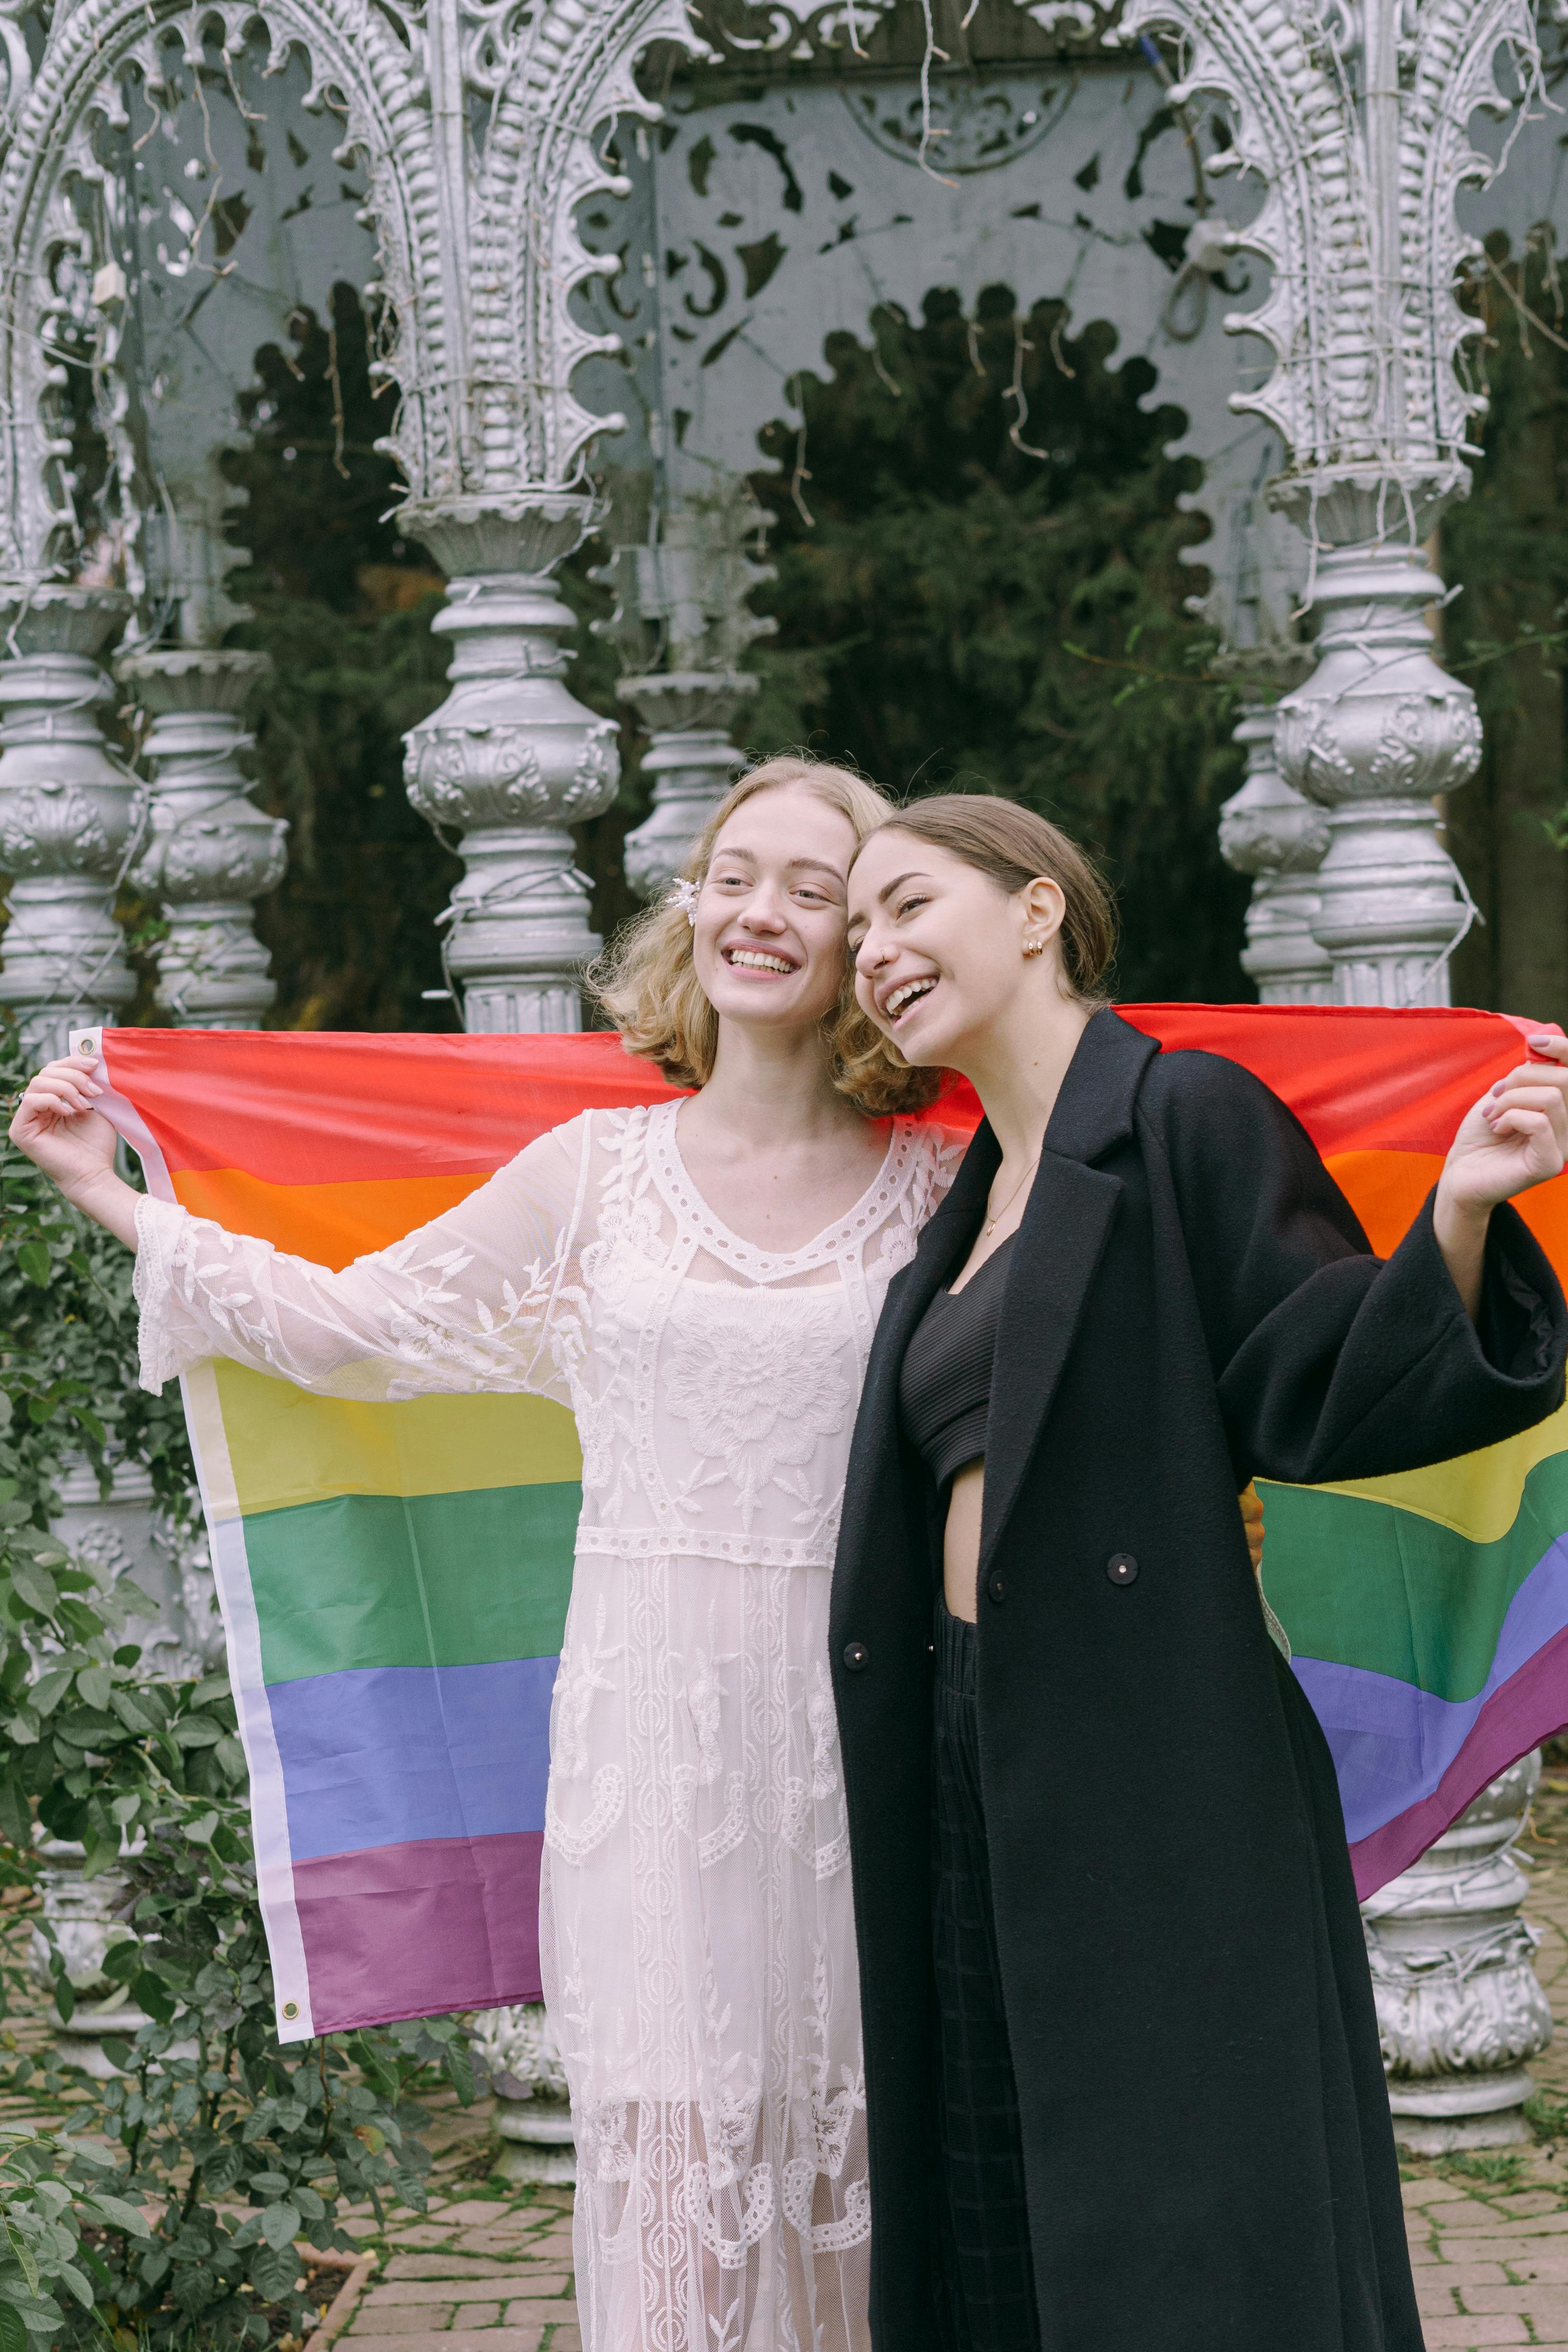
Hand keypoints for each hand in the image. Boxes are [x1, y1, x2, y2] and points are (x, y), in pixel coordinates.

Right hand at [9, 1053, 120, 1211]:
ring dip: (67, 1088)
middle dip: (73, 1076)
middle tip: (95, 1091)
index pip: (54, 1069)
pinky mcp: (21, 1131)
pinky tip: (70, 1112)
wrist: (95, 1174)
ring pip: (38, 1083)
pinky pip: (31, 1101)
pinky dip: (53, 1101)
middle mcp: (36, 1107)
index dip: (72, 1062)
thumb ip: (89, 1083)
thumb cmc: (97, 1144)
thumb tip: (89, 1057)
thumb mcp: (97, 1105)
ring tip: (86, 1104)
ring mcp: (27, 1118)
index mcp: (52, 1099)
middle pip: (46, 1072)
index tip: (95, 1065)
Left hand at [1434, 1034, 1567, 1320]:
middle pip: (1563, 1080)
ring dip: (1511, 1100)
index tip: (1534, 1042)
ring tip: (1493, 1116)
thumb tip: (1540, 1048)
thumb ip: (1525, 1075)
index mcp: (1559, 1107)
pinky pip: (1540, 1123)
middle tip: (1496, 1095)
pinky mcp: (1549, 1163)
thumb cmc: (1480, 1135)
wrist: (1460, 1172)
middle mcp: (1567, 1126)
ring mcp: (1562, 1146)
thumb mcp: (1501, 1095)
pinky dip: (1512, 1117)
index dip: (1563, 1048)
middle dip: (1521, 1078)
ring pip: (1550, 1098)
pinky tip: (1498, 1128)